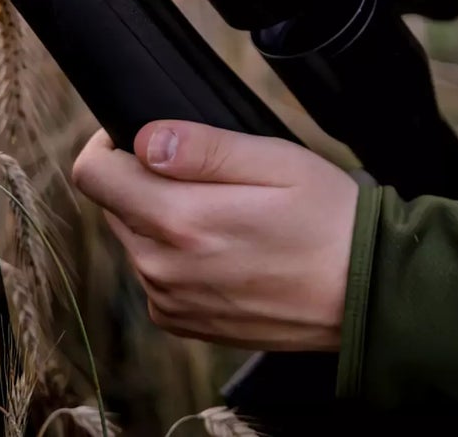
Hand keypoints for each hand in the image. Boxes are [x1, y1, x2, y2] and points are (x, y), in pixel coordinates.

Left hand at [72, 121, 357, 350]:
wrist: (363, 294)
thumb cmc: (326, 219)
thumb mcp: (274, 160)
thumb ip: (203, 148)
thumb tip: (145, 139)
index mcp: (180, 222)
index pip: (94, 176)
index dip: (110, 142)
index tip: (143, 135)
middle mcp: (163, 269)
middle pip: (114, 205)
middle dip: (143, 178)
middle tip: (208, 173)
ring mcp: (171, 301)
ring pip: (134, 239)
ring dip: (161, 217)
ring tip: (226, 209)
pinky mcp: (184, 322)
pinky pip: (155, 274)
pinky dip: (175, 254)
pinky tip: (225, 244)